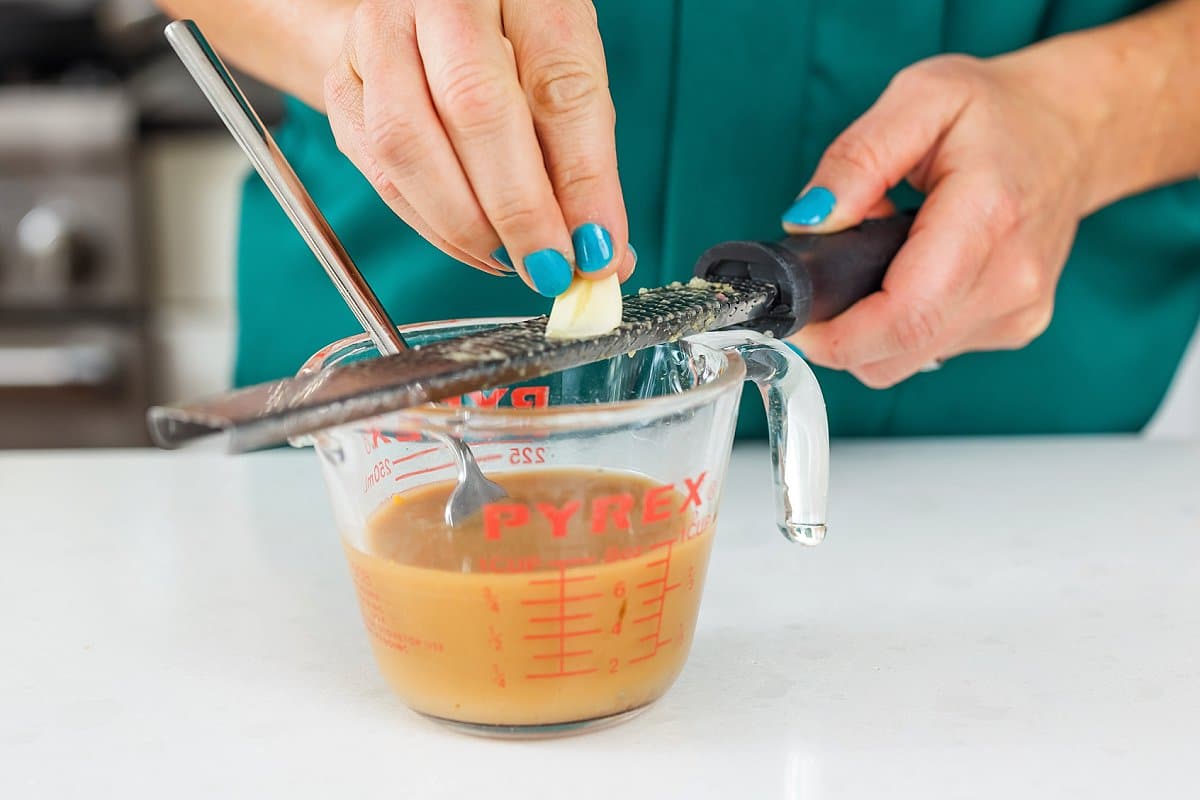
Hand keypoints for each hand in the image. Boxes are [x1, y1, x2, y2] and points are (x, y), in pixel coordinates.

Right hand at [323, 0, 633, 295]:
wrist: (426, 12)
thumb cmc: (508, 42)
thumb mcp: (564, 75)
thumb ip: (584, 158)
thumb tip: (599, 251)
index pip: (558, 82)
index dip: (581, 177)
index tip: (596, 248)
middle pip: (474, 108)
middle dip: (518, 209)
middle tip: (548, 267)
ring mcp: (376, 34)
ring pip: (409, 144)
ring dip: (466, 224)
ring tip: (510, 258)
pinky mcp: (342, 84)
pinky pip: (381, 170)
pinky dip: (430, 224)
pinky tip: (473, 242)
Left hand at [781, 51, 1096, 387]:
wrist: (1076, 130)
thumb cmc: (998, 111)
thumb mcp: (918, 97)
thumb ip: (857, 159)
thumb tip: (809, 220)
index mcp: (987, 218)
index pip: (904, 317)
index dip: (837, 336)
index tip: (797, 320)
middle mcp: (1012, 280)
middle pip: (898, 354)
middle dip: (840, 334)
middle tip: (824, 278)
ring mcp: (1018, 311)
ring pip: (907, 359)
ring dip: (872, 324)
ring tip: (882, 257)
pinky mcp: (1016, 328)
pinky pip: (931, 350)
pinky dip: (903, 324)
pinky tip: (914, 273)